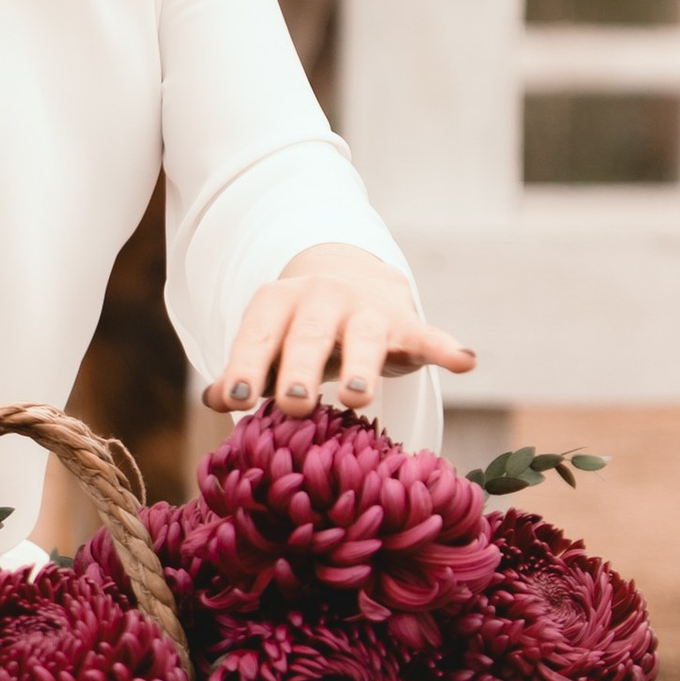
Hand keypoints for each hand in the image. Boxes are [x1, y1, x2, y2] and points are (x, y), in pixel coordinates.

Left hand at [203, 243, 476, 416]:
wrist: (352, 277)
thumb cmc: (301, 330)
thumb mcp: (272, 344)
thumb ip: (246, 371)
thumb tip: (214, 400)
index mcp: (280, 303)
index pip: (259, 334)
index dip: (247, 365)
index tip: (237, 398)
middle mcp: (322, 298)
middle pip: (310, 333)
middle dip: (302, 367)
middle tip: (294, 403)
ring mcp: (367, 308)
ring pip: (365, 335)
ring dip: (362, 365)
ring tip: (358, 397)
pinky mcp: (406, 322)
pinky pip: (428, 335)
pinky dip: (446, 348)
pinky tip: (465, 362)